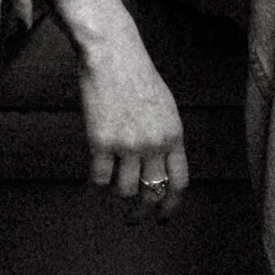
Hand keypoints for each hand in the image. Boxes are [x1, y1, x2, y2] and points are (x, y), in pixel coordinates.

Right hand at [57, 0, 189, 220]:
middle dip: (143, 212)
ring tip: (112, 189)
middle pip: (153, 193)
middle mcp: (154, 144)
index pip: (179, 183)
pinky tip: (95, 176)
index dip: (171, 205)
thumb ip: (166, 137)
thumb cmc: (137, 77)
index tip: (162, 216)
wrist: (112, 55)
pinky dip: (97, 181)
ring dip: (118, 194)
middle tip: (133, 219)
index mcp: (174, 135)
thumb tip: (160, 168)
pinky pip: (99, 178)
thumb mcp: (164, 108)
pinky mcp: (100, 142)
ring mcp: (127, 144)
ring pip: (125, 190)